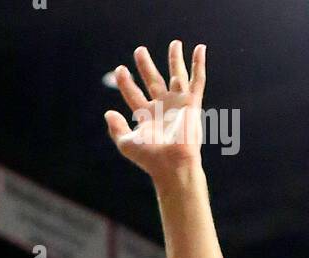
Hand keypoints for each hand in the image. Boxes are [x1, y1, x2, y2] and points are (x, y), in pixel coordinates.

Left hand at [105, 41, 205, 180]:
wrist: (172, 164)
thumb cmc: (150, 158)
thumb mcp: (127, 143)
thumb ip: (116, 128)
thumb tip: (108, 113)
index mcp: (146, 117)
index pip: (133, 95)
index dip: (126, 82)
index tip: (119, 69)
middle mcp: (162, 108)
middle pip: (153, 81)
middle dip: (146, 66)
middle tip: (139, 50)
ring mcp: (177, 104)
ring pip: (176, 75)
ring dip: (175, 59)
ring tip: (175, 43)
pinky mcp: (192, 104)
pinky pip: (197, 80)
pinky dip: (199, 64)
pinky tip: (200, 49)